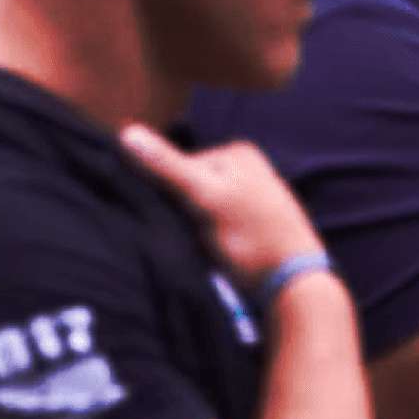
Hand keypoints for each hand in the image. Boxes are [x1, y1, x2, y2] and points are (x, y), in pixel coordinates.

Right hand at [119, 125, 324, 290]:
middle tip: (194, 238)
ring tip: (208, 250)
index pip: (179, 166)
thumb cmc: (251, 236)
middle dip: (183, 213)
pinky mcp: (253, 227)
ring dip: (194, 231)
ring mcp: (251, 199)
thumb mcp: (205, 198)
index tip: (180, 218)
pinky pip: (215, 229)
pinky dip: (208, 243)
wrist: (293, 285)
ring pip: (200, 211)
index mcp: (238, 152)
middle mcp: (248, 169)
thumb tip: (126, 132)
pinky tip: (218, 257)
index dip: (169, 194)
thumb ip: (167, 167)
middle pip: (190, 188)